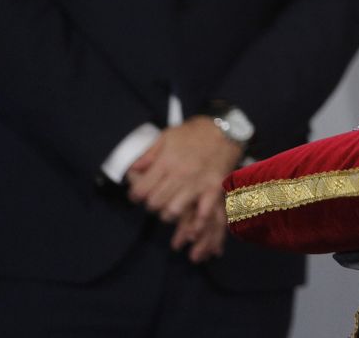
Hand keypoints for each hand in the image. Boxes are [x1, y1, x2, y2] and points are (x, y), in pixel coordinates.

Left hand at [127, 116, 243, 261]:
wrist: (226, 129)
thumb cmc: (193, 133)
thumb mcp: (166, 136)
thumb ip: (148, 154)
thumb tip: (132, 170)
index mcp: (166, 162)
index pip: (140, 191)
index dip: (135, 195)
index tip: (138, 194)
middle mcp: (179, 175)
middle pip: (155, 203)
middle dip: (151, 205)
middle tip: (155, 200)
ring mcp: (198, 183)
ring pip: (173, 211)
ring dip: (169, 213)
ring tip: (170, 207)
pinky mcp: (214, 188)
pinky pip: (204, 211)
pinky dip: (197, 222)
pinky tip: (192, 229)